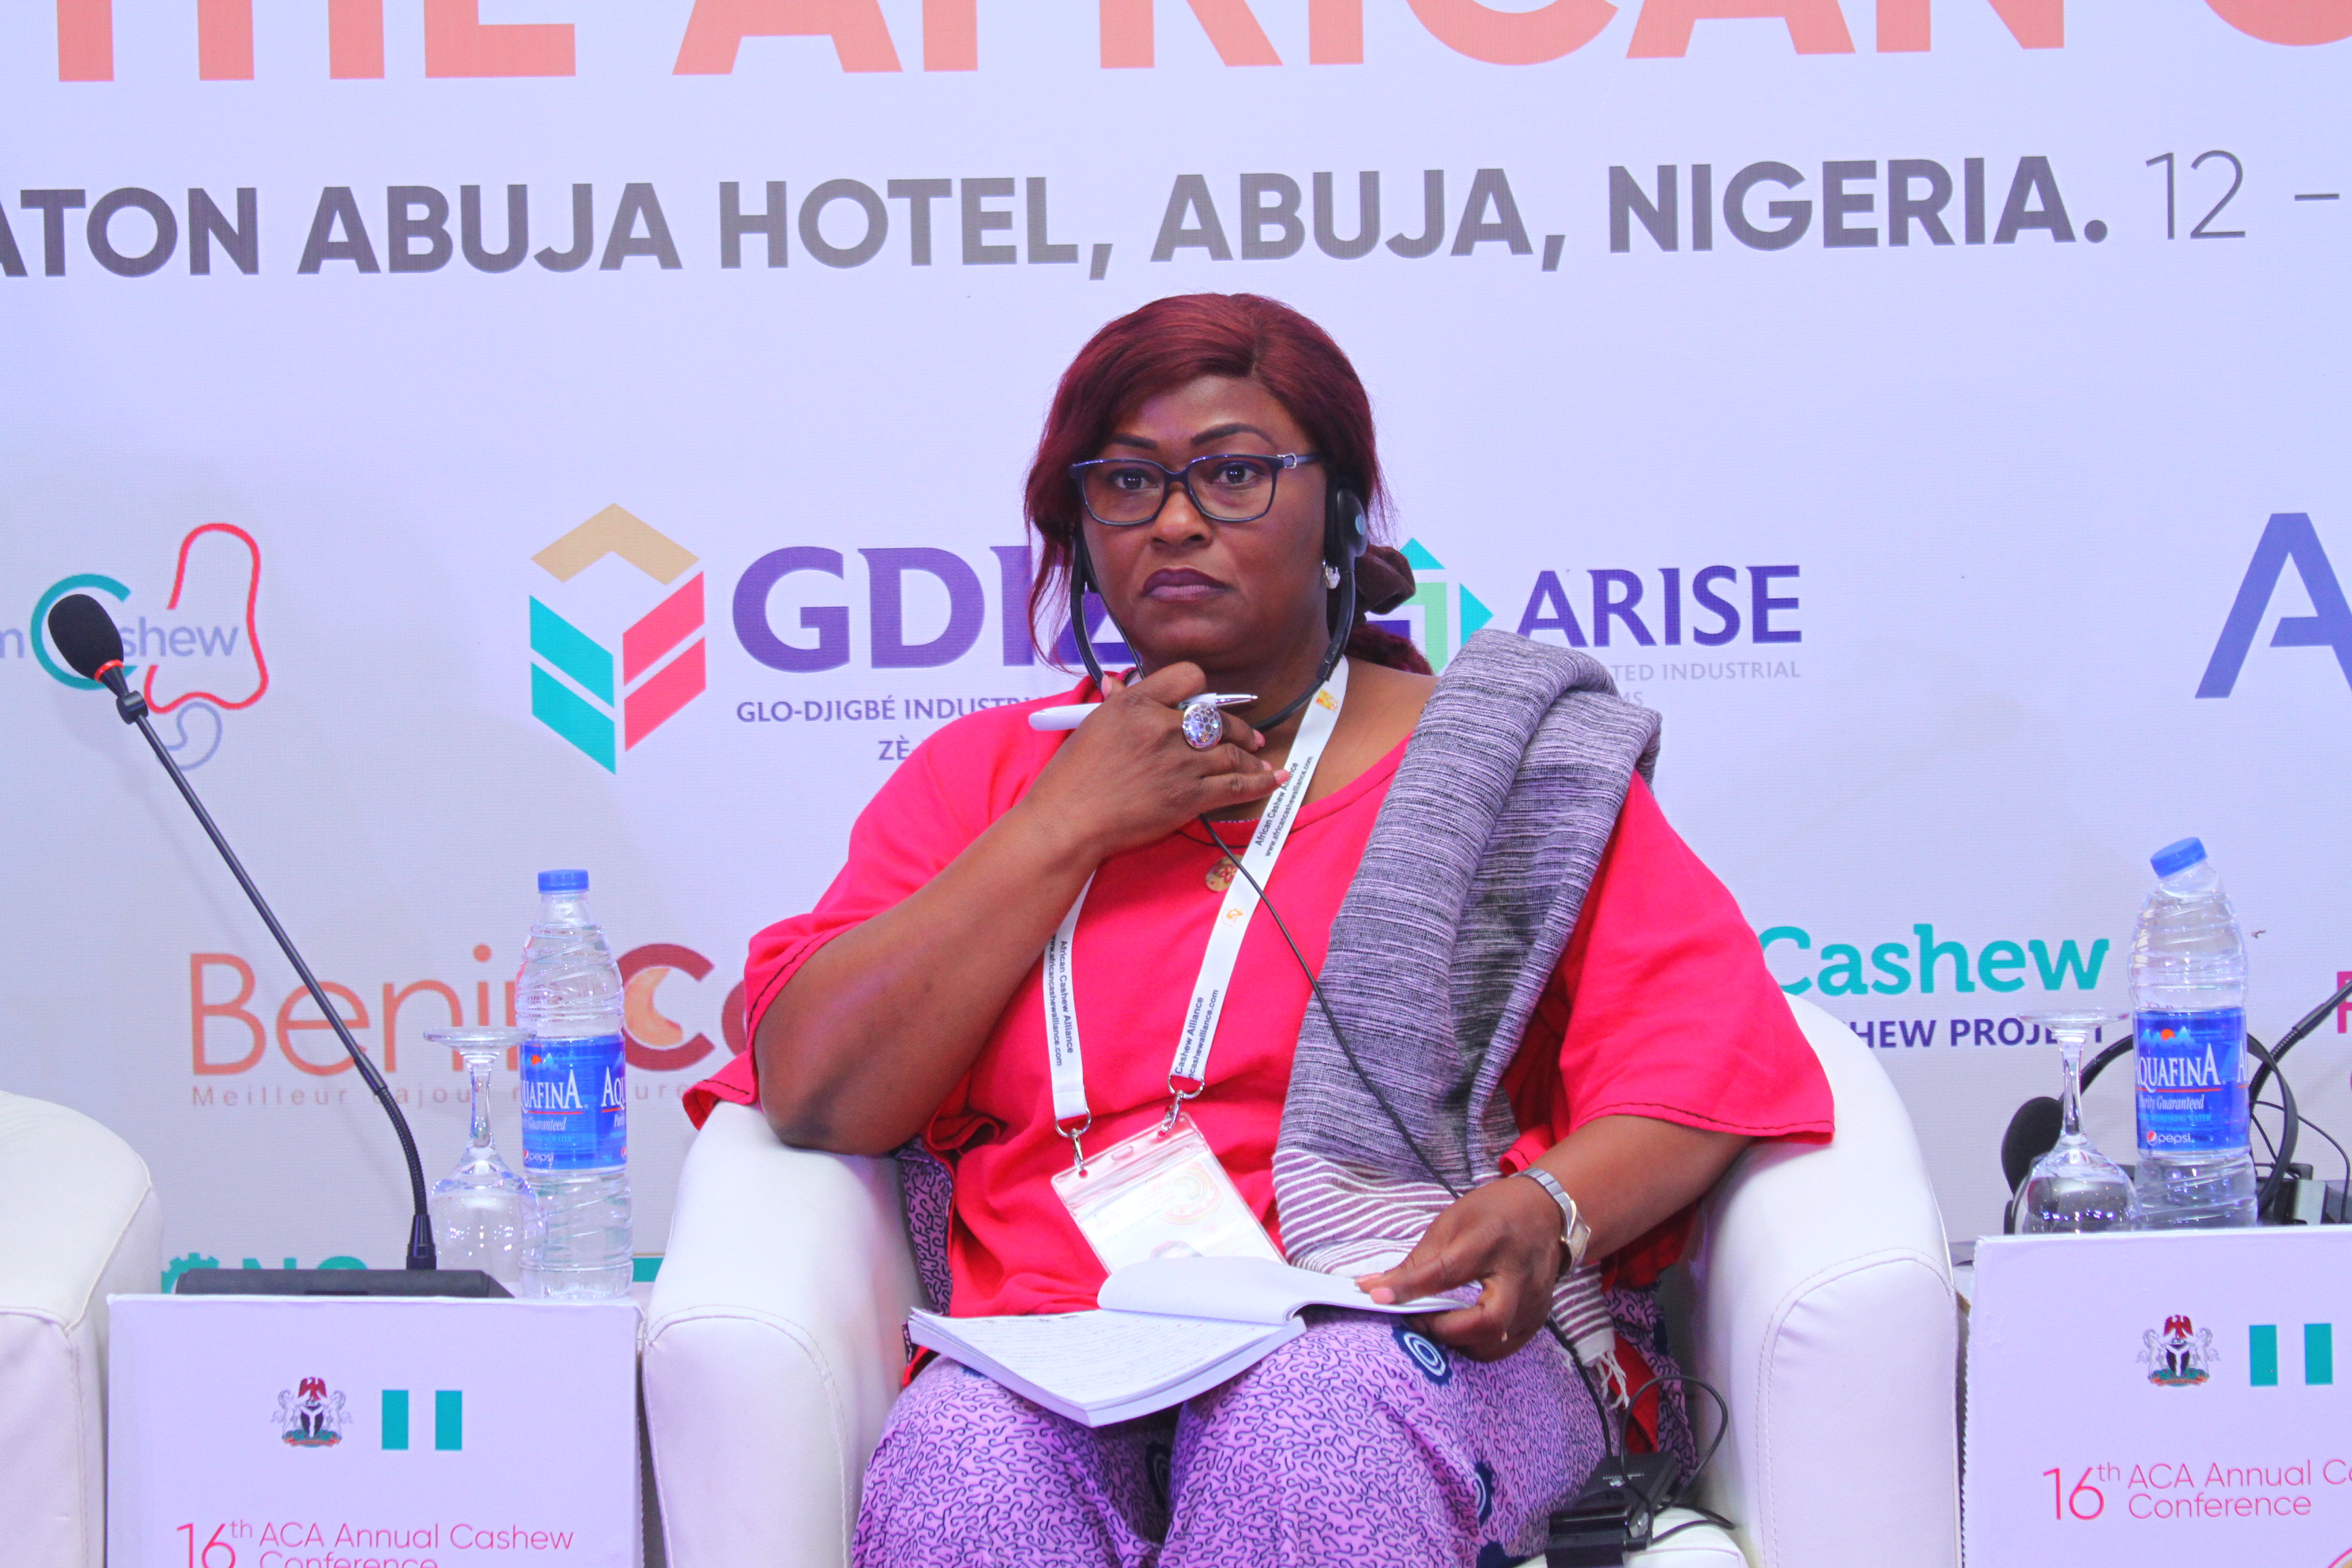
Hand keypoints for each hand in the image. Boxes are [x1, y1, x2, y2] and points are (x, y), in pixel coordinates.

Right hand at [1014, 663, 1284, 861]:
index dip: (1200, 690)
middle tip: (1248, 736)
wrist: (1069, 820)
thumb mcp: (1091, 725)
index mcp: (1137, 704)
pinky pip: (1234, 785)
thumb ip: (1116, 703)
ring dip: (1251, 756)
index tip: (1205, 703)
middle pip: (1216, 718)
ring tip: (1260, 760)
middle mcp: (1163, 728)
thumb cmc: (1072, 776)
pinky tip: (1274, 778)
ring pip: (1230, 751)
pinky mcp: (1189, 797)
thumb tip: (1121, 684)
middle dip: (1237, 727)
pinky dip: (1259, 783)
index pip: (1188, 677)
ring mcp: (1180, 763)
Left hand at [1355, 1175, 1564, 1362]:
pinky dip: (1475, 1346)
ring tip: (1433, 1326)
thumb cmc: (1493, 1212)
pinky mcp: (1537, 1318)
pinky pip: (1503, 1347)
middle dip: (1443, 1330)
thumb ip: (1419, 1260)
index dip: (1409, 1288)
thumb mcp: (1451, 1221)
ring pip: (1493, 1342)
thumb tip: (1377, 1287)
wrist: (1547, 1212)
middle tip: (1415, 1319)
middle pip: (1485, 1321)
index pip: (1446, 1272)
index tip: (1377, 1297)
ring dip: (1456, 1343)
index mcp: (1490, 1241)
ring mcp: (1532, 1301)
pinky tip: (1457, 1332)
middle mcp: (1517, 1275)